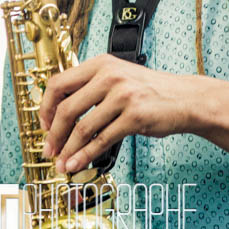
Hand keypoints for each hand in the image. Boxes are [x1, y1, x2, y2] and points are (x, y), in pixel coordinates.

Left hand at [38, 54, 199, 173]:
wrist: (184, 98)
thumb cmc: (149, 91)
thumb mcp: (118, 77)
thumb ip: (91, 88)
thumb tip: (59, 113)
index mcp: (100, 64)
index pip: (59, 83)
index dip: (46, 107)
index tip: (44, 125)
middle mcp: (109, 76)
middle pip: (67, 108)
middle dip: (53, 134)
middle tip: (48, 150)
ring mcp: (122, 96)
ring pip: (82, 128)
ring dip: (67, 150)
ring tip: (61, 163)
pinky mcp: (134, 117)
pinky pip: (102, 140)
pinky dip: (85, 155)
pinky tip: (77, 163)